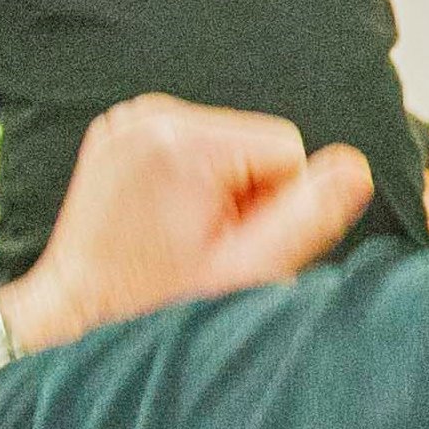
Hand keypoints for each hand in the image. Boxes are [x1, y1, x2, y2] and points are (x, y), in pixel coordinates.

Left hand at [0, 102, 376, 357]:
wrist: (73, 314)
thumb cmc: (158, 306)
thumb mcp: (246, 272)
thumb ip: (309, 218)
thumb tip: (356, 168)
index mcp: (182, 141)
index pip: (287, 149)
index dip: (276, 206)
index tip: (229, 243)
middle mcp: (150, 115)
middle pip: (254, 144)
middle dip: (246, 195)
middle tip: (203, 245)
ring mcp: (128, 120)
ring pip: (225, 146)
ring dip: (218, 191)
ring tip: (179, 236)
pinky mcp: (119, 130)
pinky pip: (189, 145)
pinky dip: (188, 182)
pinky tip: (162, 219)